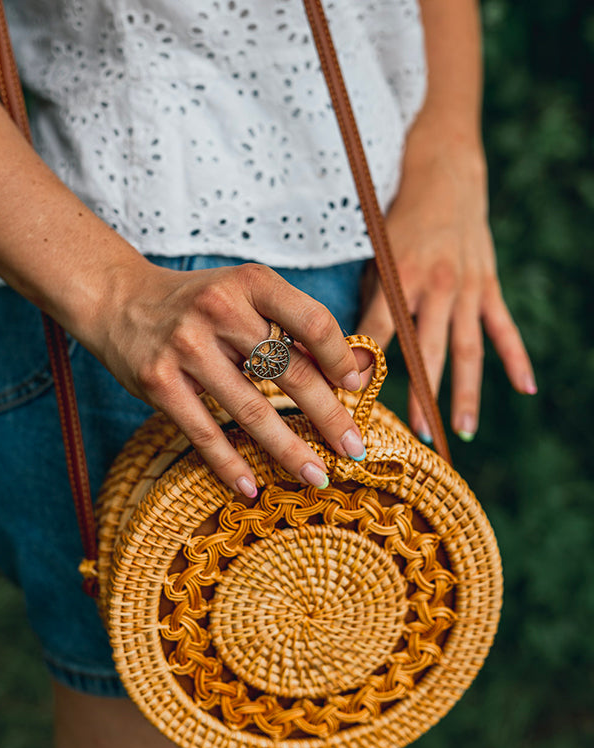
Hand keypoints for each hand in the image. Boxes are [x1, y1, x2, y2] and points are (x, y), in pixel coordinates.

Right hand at [87, 259, 365, 495]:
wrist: (119, 300)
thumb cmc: (198, 303)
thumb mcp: (246, 295)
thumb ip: (294, 326)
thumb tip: (355, 370)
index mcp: (251, 282)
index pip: (312, 322)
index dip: (340, 359)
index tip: (355, 389)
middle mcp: (221, 310)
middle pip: (290, 372)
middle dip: (329, 417)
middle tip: (354, 449)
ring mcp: (187, 348)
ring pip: (252, 411)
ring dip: (289, 451)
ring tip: (316, 476)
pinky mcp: (159, 383)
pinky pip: (204, 432)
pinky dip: (230, 465)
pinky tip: (251, 488)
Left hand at [356, 137, 536, 441]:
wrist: (444, 179)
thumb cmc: (399, 224)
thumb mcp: (375, 256)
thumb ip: (371, 301)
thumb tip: (357, 348)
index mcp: (398, 277)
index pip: (379, 331)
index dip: (365, 365)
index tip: (355, 401)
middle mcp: (435, 286)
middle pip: (428, 350)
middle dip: (422, 394)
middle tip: (418, 433)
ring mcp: (467, 288)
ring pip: (468, 348)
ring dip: (466, 391)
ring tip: (462, 428)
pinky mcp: (488, 286)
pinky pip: (504, 328)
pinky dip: (516, 358)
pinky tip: (526, 389)